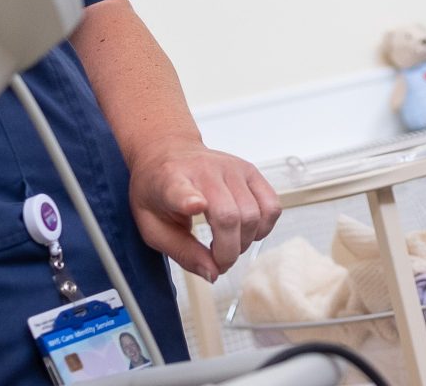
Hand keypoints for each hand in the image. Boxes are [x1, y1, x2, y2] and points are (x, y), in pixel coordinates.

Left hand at [125, 138, 280, 281]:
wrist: (167, 152)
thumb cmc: (157, 191)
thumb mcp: (153, 227)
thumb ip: (182, 252)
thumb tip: (213, 273)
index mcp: (170, 182)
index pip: (181, 190)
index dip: (189, 201)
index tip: (195, 207)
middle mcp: (204, 170)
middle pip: (229, 217)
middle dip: (228, 252)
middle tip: (218, 261)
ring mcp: (232, 168)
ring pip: (254, 215)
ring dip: (245, 242)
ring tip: (228, 244)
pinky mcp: (251, 170)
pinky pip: (272, 206)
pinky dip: (264, 227)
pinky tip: (246, 231)